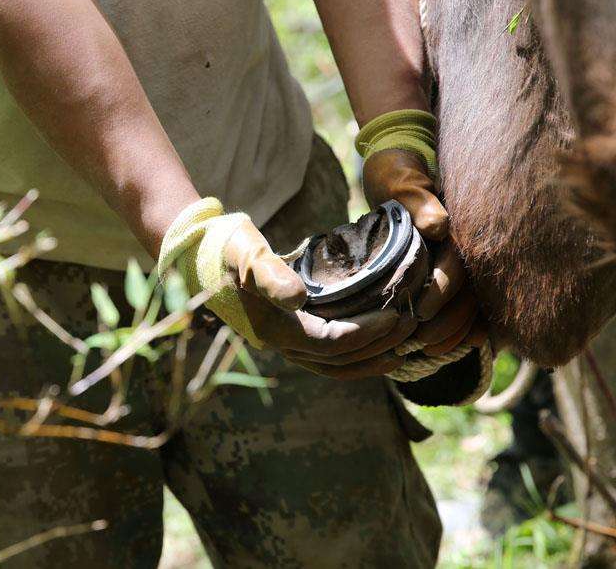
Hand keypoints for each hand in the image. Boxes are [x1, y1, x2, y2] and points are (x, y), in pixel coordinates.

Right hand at [157, 198, 417, 379]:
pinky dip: (358, 354)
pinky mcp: (292, 336)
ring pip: (337, 366)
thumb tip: (297, 299)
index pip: (333, 342)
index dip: (368, 333)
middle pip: (341, 361)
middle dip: (380, 347)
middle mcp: (282, 345)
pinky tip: (380, 342)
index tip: (397, 315)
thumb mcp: (247, 254)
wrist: (202, 258)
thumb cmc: (228, 250)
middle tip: (413, 327)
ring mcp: (286, 344)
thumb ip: (270, 275)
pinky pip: (331, 357)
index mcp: (276, 329)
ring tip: (405, 343)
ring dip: (373, 358)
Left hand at [362, 147, 482, 355]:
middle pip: (471, 294)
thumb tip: (438, 226)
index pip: (459, 266)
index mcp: (458, 227)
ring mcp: (467, 262)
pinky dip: (465, 331)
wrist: (398, 169)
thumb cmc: (396, 175)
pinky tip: (449, 348)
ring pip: (475, 307)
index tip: (419, 311)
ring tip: (425, 351)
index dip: (443, 291)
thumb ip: (415, 197)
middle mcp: (469, 248)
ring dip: (455, 332)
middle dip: (448, 322)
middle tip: (419, 342)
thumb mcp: (399, 178)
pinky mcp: (458, 275)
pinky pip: (473, 309)